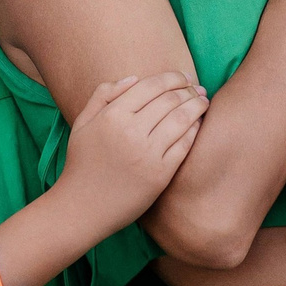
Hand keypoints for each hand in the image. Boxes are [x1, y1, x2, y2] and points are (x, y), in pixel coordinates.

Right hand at [58, 72, 208, 234]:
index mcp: (112, 115)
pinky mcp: (160, 174)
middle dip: (188, 90)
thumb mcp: (83, 122)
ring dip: (197, 106)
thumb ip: (103, 94)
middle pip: (170, 100)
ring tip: (203, 102)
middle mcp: (131, 131)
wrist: (82, 207)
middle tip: (197, 88)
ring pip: (182, 119)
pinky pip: (184, 145)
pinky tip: (198, 124)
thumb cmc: (82, 163)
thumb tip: (134, 78)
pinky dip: (195, 130)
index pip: (151, 86)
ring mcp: (147, 154)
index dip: (172, 77)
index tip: (182, 77)